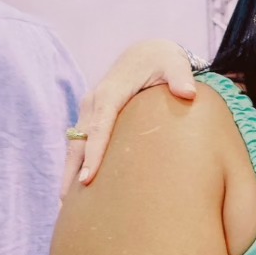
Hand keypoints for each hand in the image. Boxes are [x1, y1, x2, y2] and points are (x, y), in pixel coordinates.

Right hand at [62, 39, 196, 194]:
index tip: (87, 179)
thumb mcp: (175, 63)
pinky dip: (75, 161)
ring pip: (74, 143)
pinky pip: (79, 141)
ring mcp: (89, 108)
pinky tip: (76, 185)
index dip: (93, 153)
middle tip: (70, 203)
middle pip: (79, 140)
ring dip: (69, 169)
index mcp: (111, 92)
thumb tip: (188, 93)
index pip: (99, 126)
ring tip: (67, 203)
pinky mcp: (91, 115)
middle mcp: (94, 101)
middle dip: (73, 170)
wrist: (146, 51)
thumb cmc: (163, 60)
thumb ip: (181, 77)